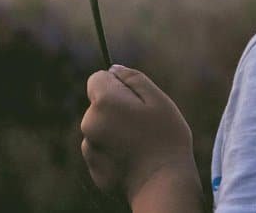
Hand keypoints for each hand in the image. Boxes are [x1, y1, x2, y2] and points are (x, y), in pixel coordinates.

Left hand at [81, 64, 199, 205]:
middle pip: (98, 104)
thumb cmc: (166, 139)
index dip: (117, 84)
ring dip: (114, 131)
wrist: (163, 186)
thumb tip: (114, 68)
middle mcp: (89, 123)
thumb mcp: (158, 100)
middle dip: (116, 108)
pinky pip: (102, 151)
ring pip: (100, 128)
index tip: (135, 99)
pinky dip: (114, 152)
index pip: (98, 78)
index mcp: (103, 102)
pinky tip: (133, 160)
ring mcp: (89, 148)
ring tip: (140, 144)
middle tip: (142, 124)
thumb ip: (133, 79)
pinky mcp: (93, 168)